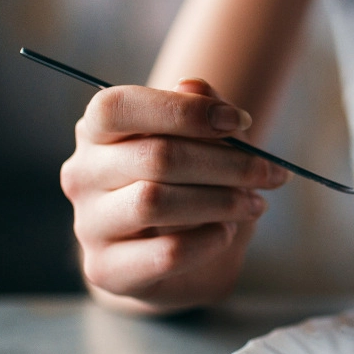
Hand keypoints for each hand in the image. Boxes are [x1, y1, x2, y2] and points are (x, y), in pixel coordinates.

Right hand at [60, 78, 287, 310]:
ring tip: (254, 204)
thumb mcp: (201, 141)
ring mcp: (88, 225)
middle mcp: (82, 175)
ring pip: (155, 202)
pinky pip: (166, 252)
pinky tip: (225, 232)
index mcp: (96, 132)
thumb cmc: (187, 185)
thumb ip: (199, 108)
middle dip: (227, 163)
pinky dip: (209, 240)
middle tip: (271, 174)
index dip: (184, 110)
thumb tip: (193, 84)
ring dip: (221, 201)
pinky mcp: (105, 270)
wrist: (171, 257)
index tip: (239, 121)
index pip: (118, 106)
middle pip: (155, 157)